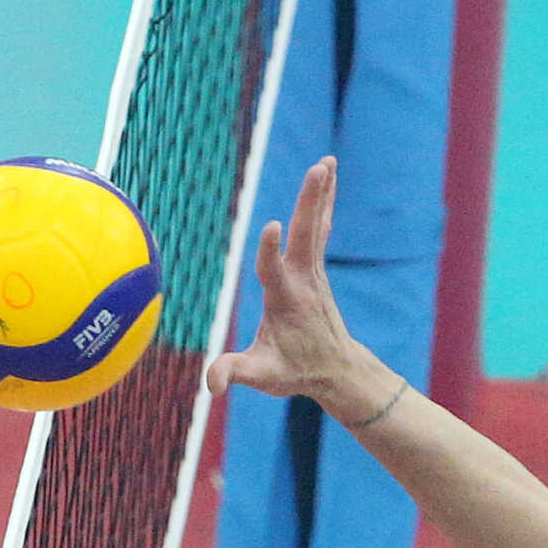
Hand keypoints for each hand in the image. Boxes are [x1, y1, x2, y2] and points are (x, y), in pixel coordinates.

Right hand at [206, 158, 379, 409]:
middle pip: (306, 235)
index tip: (273, 225)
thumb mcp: (262, 377)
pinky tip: (327, 177)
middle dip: (310, 202)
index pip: (274, 271)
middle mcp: (302, 280)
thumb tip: (212, 385)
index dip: (270, 250)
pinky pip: (320, 228)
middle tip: (318, 169)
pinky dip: (323, 202)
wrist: (335, 370)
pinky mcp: (316, 267)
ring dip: (321, 193)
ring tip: (326, 162)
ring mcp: (312, 271)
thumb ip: (235, 373)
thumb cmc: (294, 371)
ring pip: (317, 225)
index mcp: (284, 301)